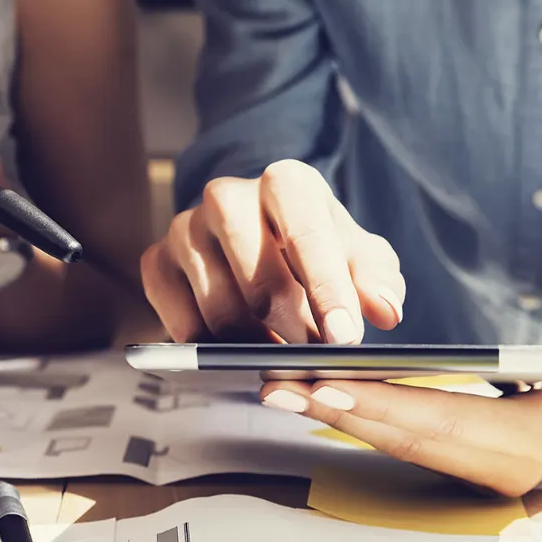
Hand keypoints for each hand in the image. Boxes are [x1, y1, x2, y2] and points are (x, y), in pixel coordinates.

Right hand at [141, 160, 404, 343]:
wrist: (261, 248)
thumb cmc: (317, 252)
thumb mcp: (358, 259)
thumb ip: (378, 279)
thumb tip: (386, 310)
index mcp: (285, 183)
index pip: (304, 231)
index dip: (326, 288)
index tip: (345, 337)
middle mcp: (227, 196)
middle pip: (259, 280)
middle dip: (294, 329)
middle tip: (316, 358)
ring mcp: (184, 228)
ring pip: (219, 309)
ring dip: (255, 344)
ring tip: (281, 355)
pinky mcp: (156, 262)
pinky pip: (180, 322)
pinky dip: (212, 348)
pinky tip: (236, 350)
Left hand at [259, 309, 541, 495]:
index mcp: (532, 443)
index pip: (440, 421)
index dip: (379, 404)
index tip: (322, 384)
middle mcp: (502, 469)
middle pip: (404, 439)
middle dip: (336, 413)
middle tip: (275, 387)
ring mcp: (485, 473)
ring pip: (399, 445)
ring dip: (338, 420)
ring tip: (281, 391)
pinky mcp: (471, 462)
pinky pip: (407, 443)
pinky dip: (363, 421)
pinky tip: (321, 399)